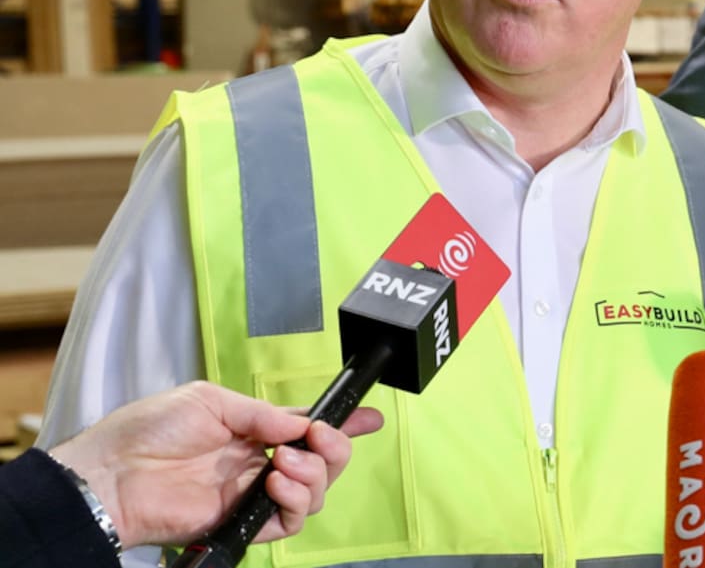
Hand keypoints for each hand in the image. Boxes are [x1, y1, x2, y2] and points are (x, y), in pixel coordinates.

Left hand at [48, 381, 383, 548]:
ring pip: (314, 495)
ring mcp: (252, 495)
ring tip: (285, 463)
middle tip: (324, 437)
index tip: (370, 417)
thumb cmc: (149, 431)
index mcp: (254, 431)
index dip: (343, 424)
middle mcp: (260, 463)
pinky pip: (288, 522)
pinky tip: (277, 485)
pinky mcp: (241, 523)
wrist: (113, 473)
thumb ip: (261, 414)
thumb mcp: (210, 401)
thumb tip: (301, 422)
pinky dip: (295, 503)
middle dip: (336, 448)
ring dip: (313, 475)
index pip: (308, 428)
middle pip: (323, 464)